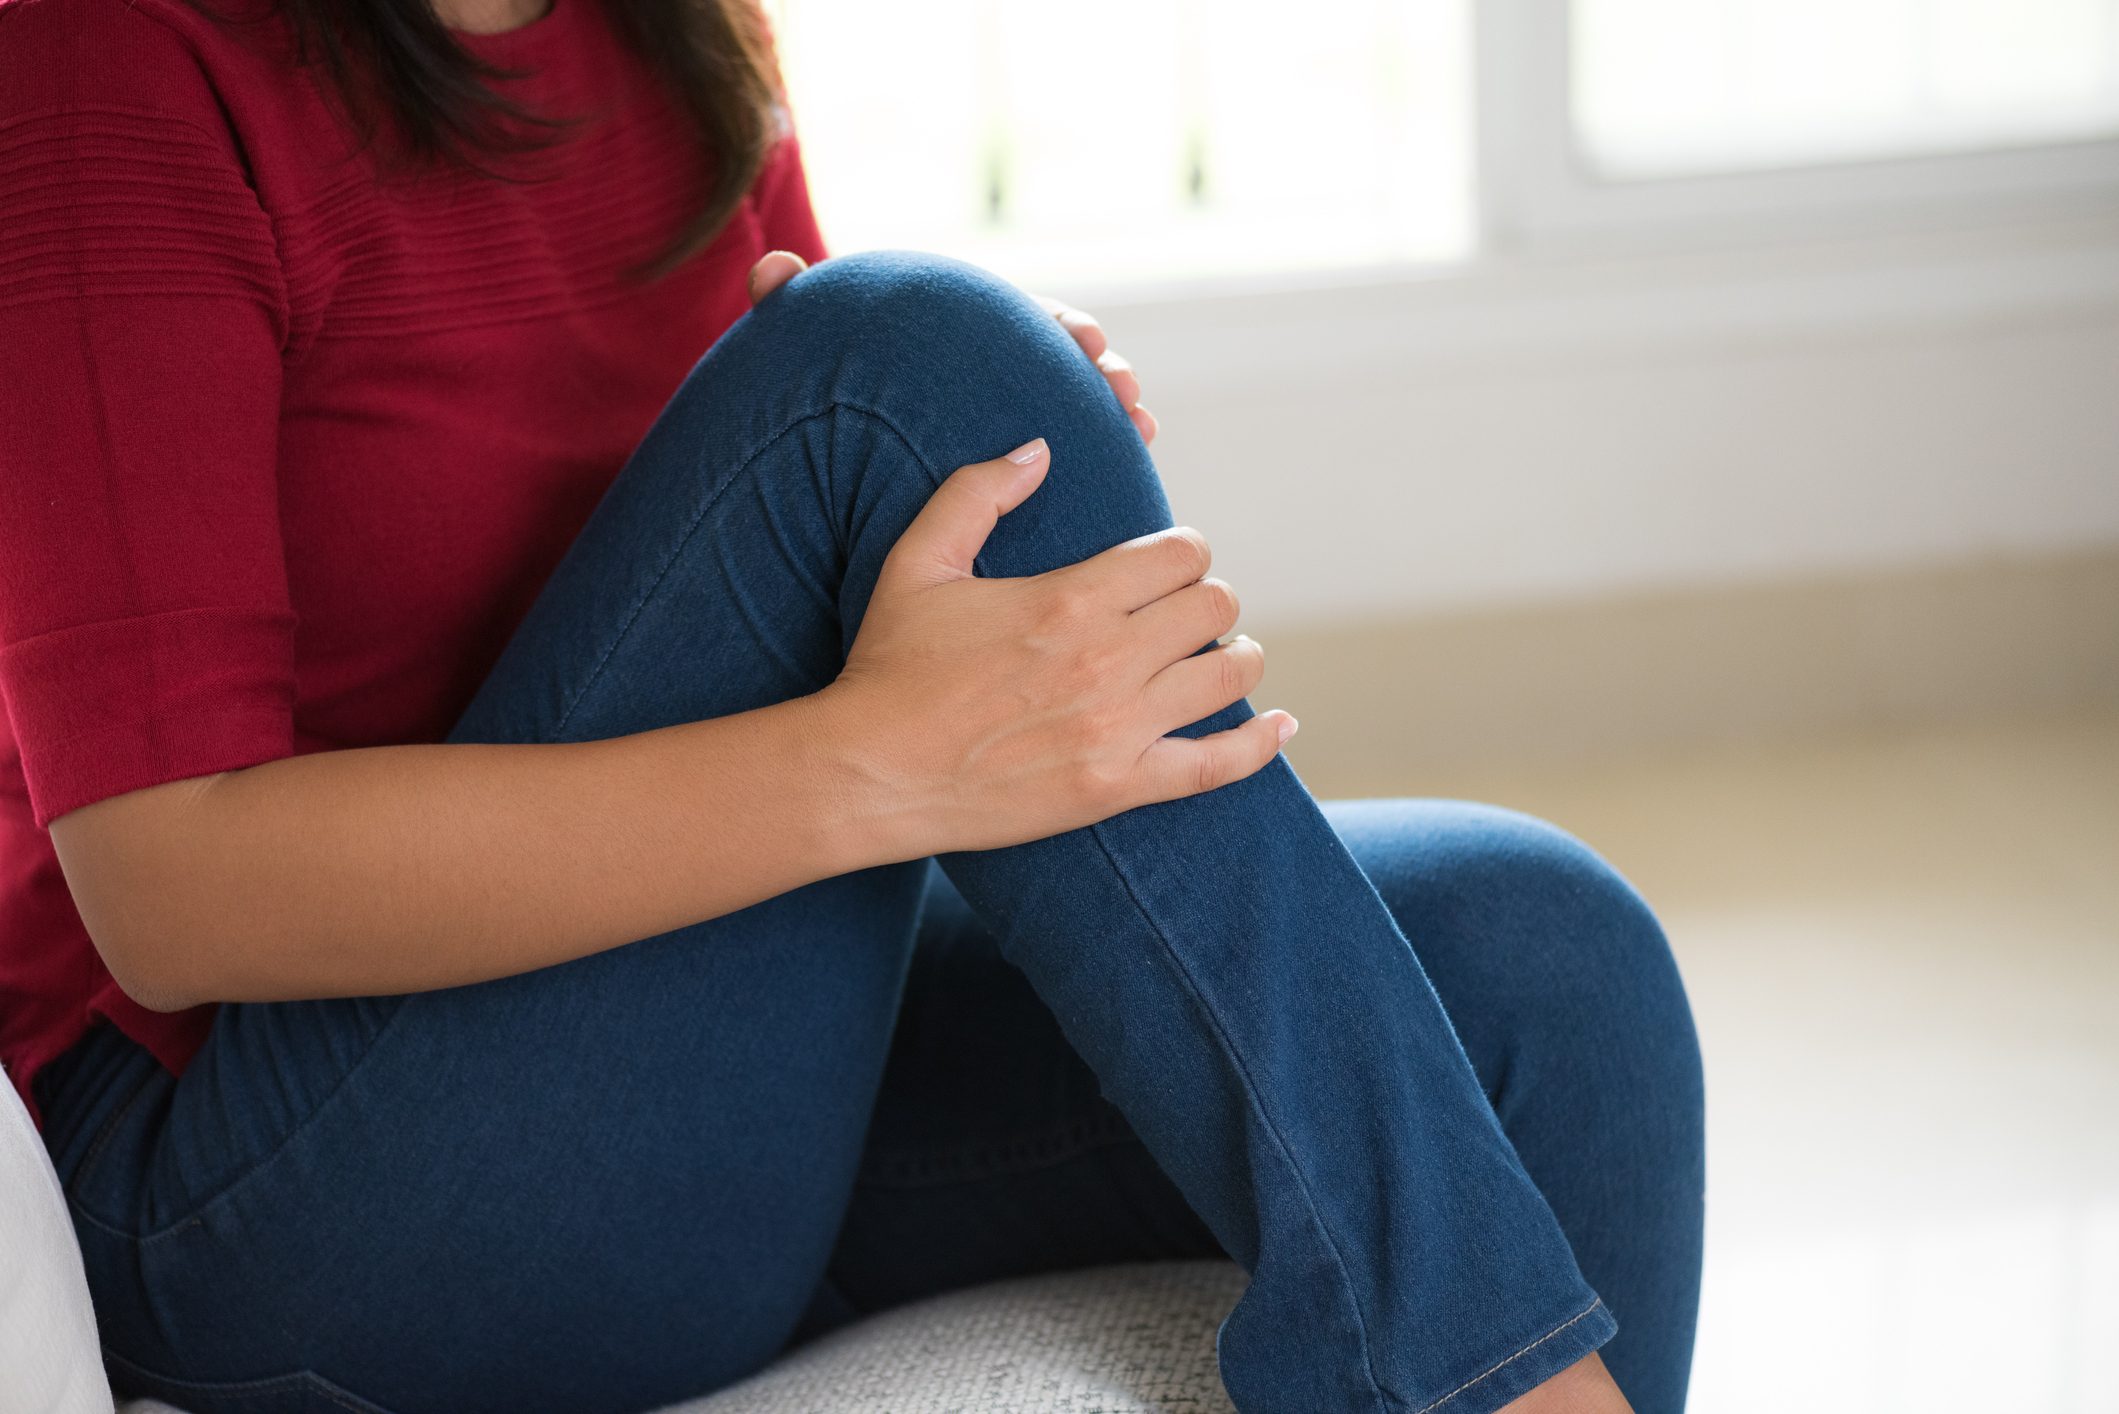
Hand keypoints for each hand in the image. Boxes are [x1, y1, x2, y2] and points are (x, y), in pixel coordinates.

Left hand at [745, 252, 1157, 443]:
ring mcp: (1007, 429)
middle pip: (1066, 368)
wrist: (818, 467)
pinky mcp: (1013, 480)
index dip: (1062, 327)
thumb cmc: (815, 400)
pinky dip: (1100, 468)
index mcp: (960, 339)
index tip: (1087, 337)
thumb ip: (787, 307)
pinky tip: (1124, 482)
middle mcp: (994, 381)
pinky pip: (1066, 469)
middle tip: (1125, 392)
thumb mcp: (801, 354)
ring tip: (1140, 430)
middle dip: (1105, 373)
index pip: (1024, 320)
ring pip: (1078, 416)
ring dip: (1117, 419)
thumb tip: (774, 266)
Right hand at [818, 437, 1293, 855]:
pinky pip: (1217, 764)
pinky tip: (1279, 726)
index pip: (1180, 554)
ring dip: (1235, 656)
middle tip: (1183, 611)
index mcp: (1070, 597)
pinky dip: (1259, 743)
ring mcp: (1119, 728)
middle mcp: (1108, 660)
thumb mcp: (918, 563)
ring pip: (1229, 673)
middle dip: (1205, 599)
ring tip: (1219, 655)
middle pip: (1214, 606)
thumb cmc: (889, 667)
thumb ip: (978, 493)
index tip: (1167, 564)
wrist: (870, 773)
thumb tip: (1038, 448)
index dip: (1183, 552)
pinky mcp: (1119, 786)